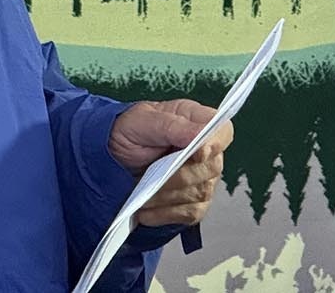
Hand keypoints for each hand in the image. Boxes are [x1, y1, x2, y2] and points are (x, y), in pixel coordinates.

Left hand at [108, 99, 232, 227]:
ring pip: (200, 193)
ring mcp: (202, 177)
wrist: (111, 154)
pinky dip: (165, 214)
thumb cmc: (129, 131)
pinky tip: (146, 211)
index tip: (197, 154)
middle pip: (212, 168)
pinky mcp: (193, 201)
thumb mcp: (142, 121)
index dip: (215, 144)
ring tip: (142, 196)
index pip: (223, 132)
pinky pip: (189, 213)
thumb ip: (172, 125)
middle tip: (151, 178)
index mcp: (196, 121)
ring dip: (168, 197)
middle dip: (179, 176)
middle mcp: (204, 150)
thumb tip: (200, 136)